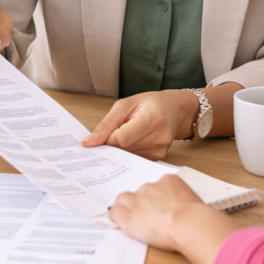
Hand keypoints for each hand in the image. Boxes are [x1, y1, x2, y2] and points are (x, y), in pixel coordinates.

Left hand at [81, 89, 199, 159]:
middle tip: (108, 137)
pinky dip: (128, 153)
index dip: (108, 139)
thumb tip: (89, 142)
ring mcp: (161, 149)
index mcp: (152, 117)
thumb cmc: (149, 103)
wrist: (174, 110)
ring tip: (124, 135)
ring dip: (120, 150)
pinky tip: (131, 142)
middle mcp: (160, 136)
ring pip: (128, 157)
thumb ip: (107, 124)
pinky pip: (135, 160)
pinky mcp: (159, 158)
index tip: (99, 138)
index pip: (122, 138)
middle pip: (125, 150)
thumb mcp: (126, 104)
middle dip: (112, 145)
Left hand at [110, 174, 242, 263]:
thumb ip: (181, 199)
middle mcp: (151, 186)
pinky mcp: (126, 214)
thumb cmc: (194, 215)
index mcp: (167, 180)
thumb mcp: (191, 200)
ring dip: (128, 209)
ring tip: (136, 221)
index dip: (154, 198)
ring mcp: (137, 199)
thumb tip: (183, 207)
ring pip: (124, 200)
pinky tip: (120, 223)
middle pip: (139, 192)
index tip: (158, 207)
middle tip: (149, 217)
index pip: (155, 186)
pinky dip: (116, 217)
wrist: (186, 222)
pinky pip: (114, 212)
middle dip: (141, 203)